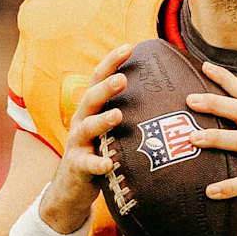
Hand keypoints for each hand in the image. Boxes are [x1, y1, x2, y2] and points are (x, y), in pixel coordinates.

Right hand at [39, 43, 132, 233]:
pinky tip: (109, 163)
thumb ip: (129, 110)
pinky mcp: (78, 167)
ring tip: (118, 116)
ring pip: (87, 128)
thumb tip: (164, 89)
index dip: (112, 62)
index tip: (129, 46)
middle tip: (123, 79)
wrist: (72, 189)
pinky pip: (87, 164)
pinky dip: (98, 163)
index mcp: (92, 109)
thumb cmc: (101, 151)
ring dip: (102, 121)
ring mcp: (77, 144)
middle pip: (91, 99)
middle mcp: (82, 122)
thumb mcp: (113, 129)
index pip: (99, 79)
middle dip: (106, 88)